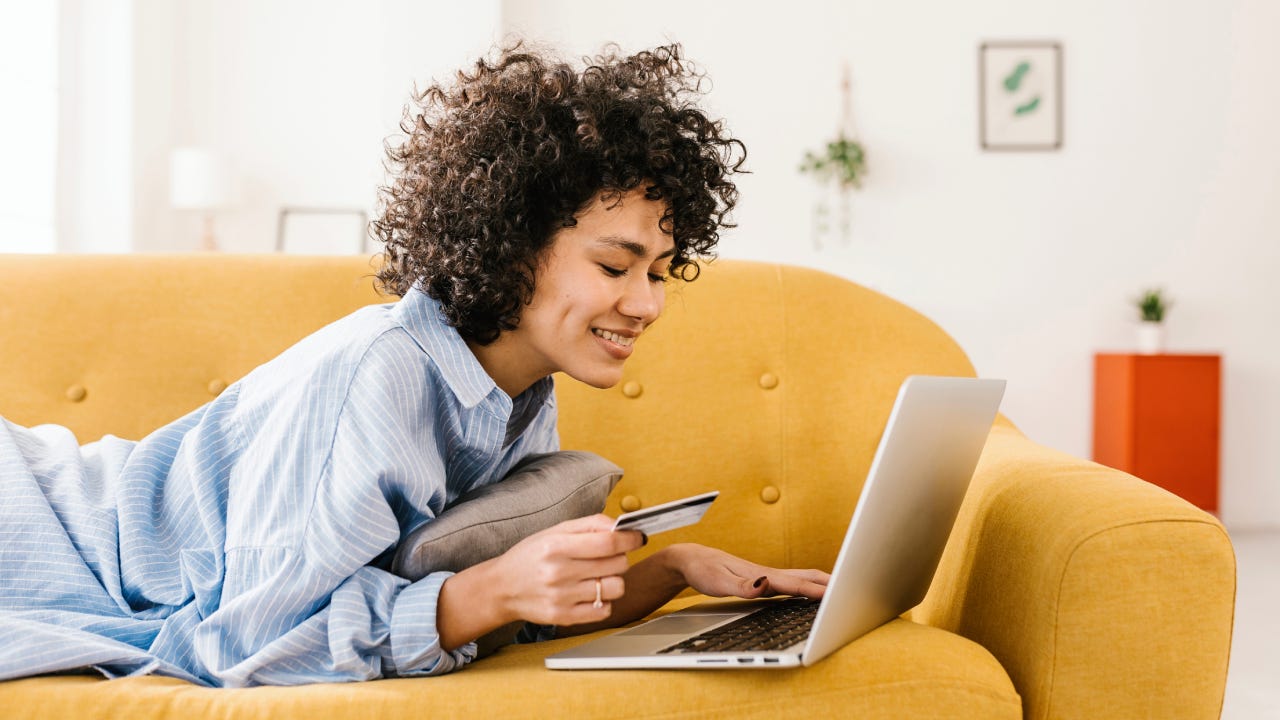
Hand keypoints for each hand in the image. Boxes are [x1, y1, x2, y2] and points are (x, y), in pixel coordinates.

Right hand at [488, 514, 644, 626]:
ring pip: (615, 588)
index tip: (638, 537)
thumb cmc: (530, 556)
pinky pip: (604, 610)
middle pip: (617, 564)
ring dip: (614, 580)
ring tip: (599, 576)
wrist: (501, 588)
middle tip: (608, 557)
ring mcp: (562, 597)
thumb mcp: (554, 531)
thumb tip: (619, 525)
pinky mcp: (563, 617)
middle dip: (620, 557)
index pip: (608, 542)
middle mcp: (559, 572)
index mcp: (557, 546)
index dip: (630, 538)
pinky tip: (591, 593)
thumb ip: (589, 525)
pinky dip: (604, 601)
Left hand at [664, 543, 828, 600]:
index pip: (797, 585)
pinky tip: (813, 594)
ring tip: (842, 593)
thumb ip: (742, 587)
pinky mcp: (763, 580)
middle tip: (854, 592)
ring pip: (802, 577)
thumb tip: (764, 585)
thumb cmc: (703, 570)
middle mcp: (768, 574)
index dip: (818, 591)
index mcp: (762, 575)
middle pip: (807, 576)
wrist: (692, 559)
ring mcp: (767, 576)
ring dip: (823, 584)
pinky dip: (810, 587)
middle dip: (830, 584)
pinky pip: (793, 583)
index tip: (839, 596)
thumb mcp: (717, 583)